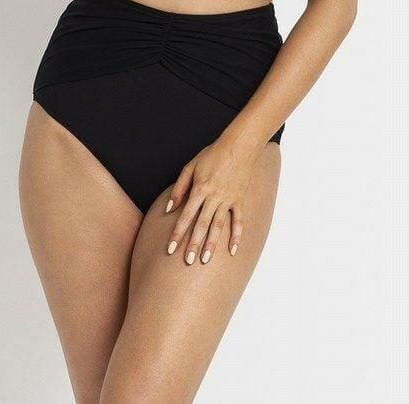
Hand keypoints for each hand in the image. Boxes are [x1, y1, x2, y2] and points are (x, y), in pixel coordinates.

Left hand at [164, 133, 260, 264]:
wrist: (238, 146)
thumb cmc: (212, 155)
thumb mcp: (190, 167)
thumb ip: (179, 188)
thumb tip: (169, 209)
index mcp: (200, 188)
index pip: (186, 215)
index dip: (177, 233)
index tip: (170, 249)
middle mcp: (213, 196)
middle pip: (201, 224)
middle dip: (194, 244)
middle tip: (188, 262)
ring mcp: (228, 199)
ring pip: (218, 225)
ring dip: (212, 243)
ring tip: (206, 260)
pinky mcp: (239, 200)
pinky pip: (238, 221)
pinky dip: (236, 236)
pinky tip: (232, 251)